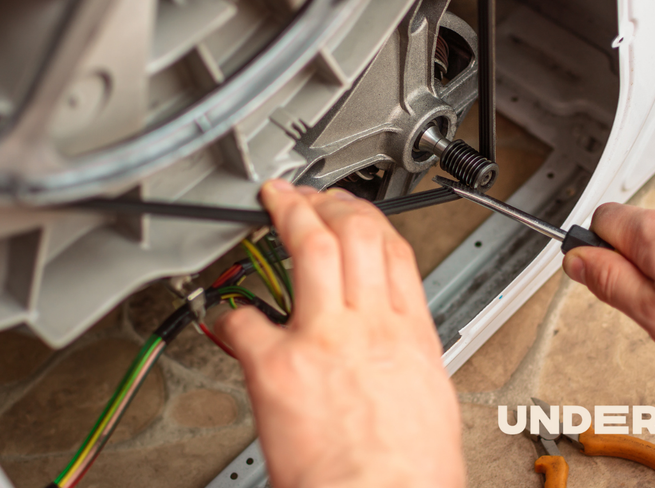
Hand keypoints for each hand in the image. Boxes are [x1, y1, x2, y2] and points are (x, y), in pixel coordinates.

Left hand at [216, 180, 464, 487]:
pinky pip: (245, 320)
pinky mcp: (278, 366)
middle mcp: (369, 327)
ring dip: (289, 216)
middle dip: (327, 203)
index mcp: (411, 337)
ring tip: (274, 203)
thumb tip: (390, 352)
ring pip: (311, 249)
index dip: (368, 218)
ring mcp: (323, 339)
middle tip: (307, 195)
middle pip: (354, 234)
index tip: (351, 210)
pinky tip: (223, 310)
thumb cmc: (409, 477)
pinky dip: (229, 312)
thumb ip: (405, 362)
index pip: (393, 252)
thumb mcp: (431, 403)